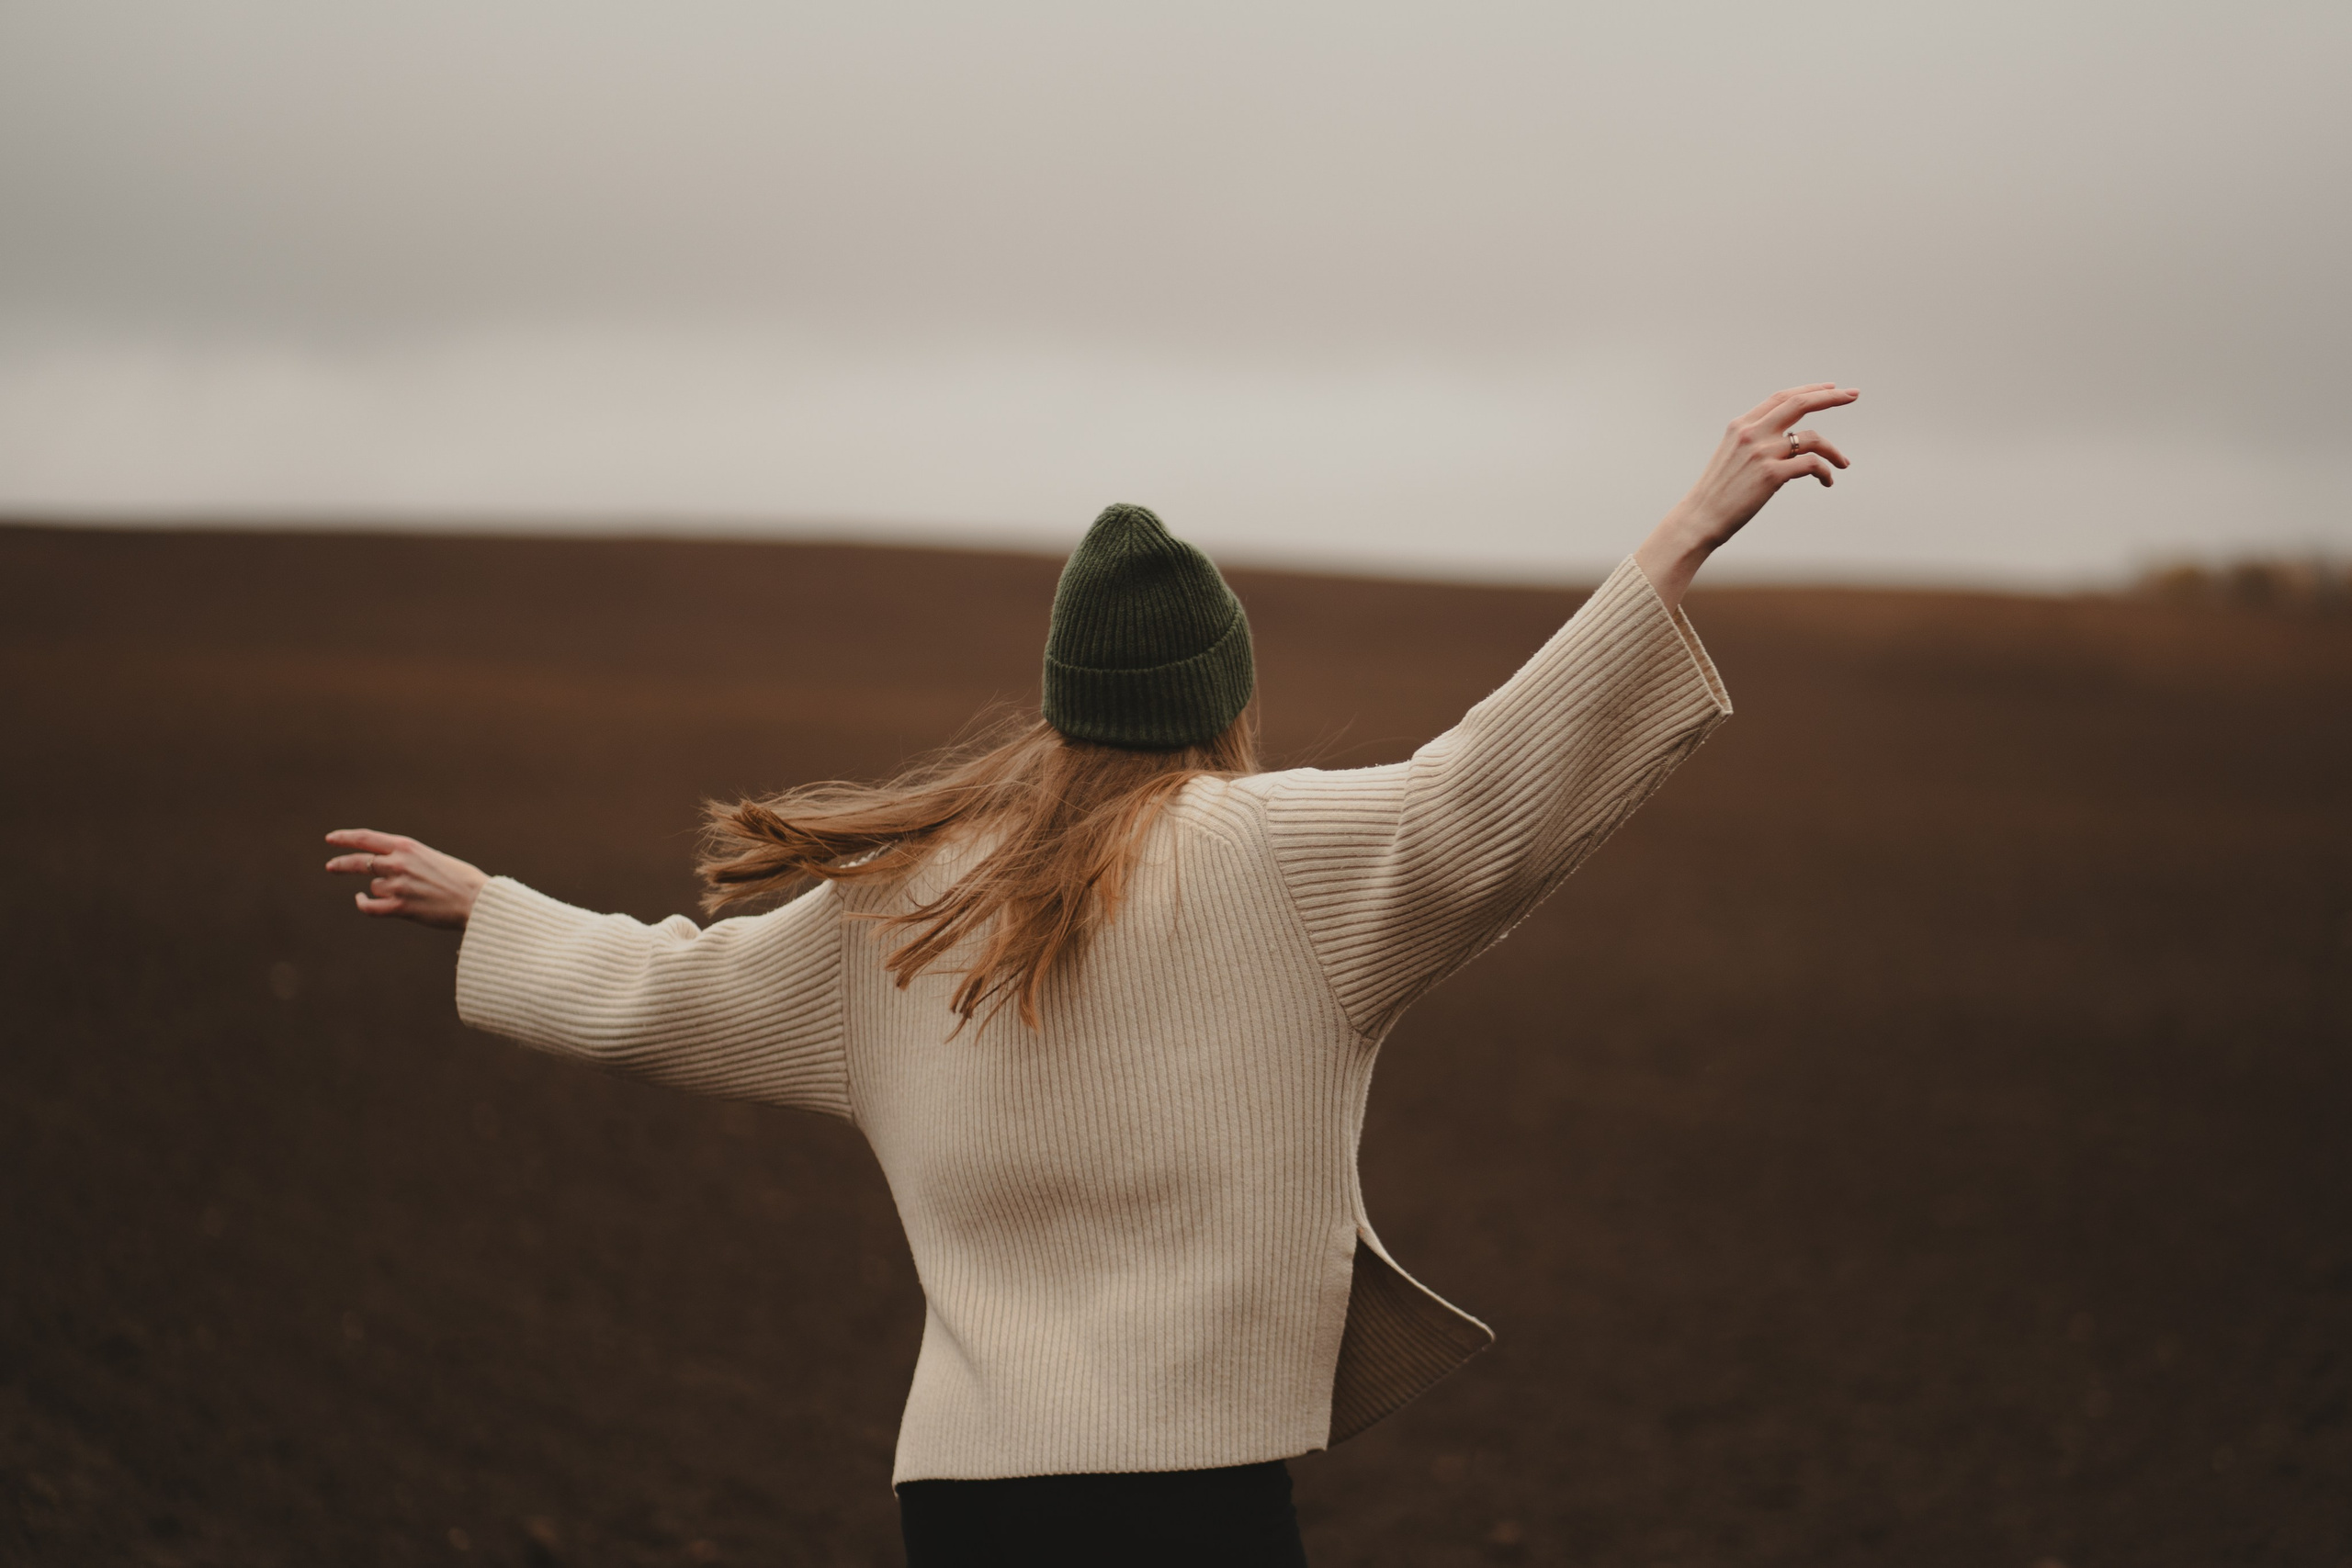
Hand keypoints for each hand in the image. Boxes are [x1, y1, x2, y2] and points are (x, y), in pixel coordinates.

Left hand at [324, 829, 488, 928]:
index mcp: (407, 846)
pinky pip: (369, 906)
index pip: (366, 838)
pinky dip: (362, 903)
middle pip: (358, 862)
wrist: (477, 900)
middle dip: (341, 864)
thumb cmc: (460, 879)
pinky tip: (360, 900)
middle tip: (330, 867)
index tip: (330, 839)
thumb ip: (406, 859)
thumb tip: (379, 871)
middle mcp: (398, 863)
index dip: (345, 838)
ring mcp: (397, 885)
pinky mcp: (400, 907)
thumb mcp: (431, 857)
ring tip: (408, 893)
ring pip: (374, 886)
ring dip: (382, 889)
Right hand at [1636, 383, 1858, 607]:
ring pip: (1813, 438)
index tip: (1831, 388)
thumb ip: (1757, 442)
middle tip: (1854, 394)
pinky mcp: (1772, 475)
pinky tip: (1827, 482)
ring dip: (1833, 450)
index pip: (1781, 398)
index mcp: (1741, 425)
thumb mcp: (1733, 456)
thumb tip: (1792, 442)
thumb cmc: (1718, 493)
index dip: (1809, 390)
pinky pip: (1812, 465)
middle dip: (1831, 396)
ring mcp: (1762, 452)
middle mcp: (1752, 433)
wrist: (1699, 518)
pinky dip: (1825, 472)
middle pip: (1800, 403)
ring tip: (1843, 463)